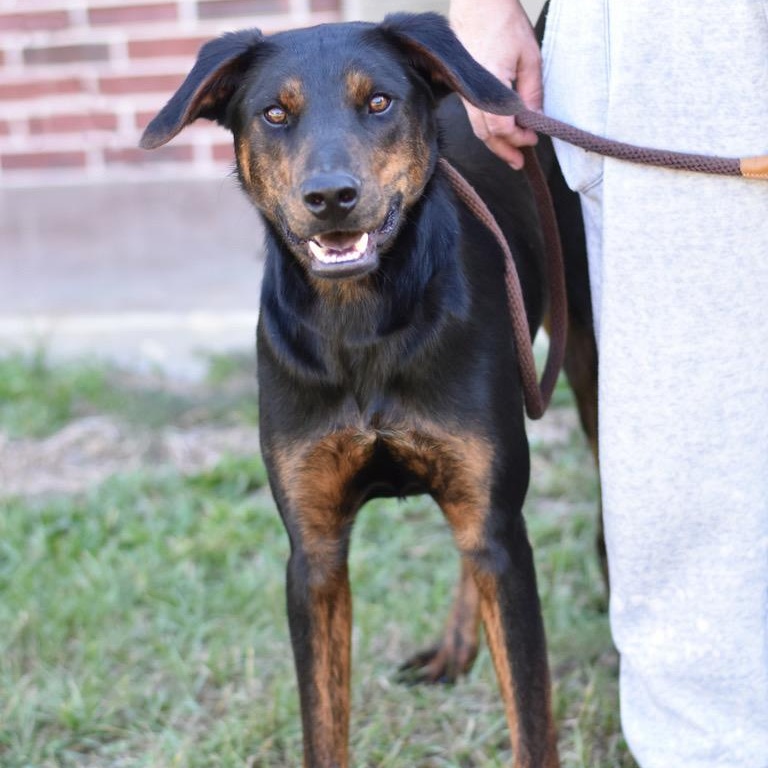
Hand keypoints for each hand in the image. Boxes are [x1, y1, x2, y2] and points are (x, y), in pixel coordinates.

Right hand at [449, 0, 541, 168]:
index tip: (533, 138)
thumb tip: (535, 118)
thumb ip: (532, 92)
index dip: (518, 138)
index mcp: (490, 85)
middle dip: (504, 150)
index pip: (502, 126)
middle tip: (519, 161)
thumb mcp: (530, 57)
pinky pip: (474, 117)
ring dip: (495, 144)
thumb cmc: (504, 22)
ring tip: (510, 153)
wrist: (478, 3)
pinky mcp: (463, 89)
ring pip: (478, 129)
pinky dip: (487, 129)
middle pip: (486, 134)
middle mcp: (473, 93)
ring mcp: (465, 92)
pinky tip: (498, 134)